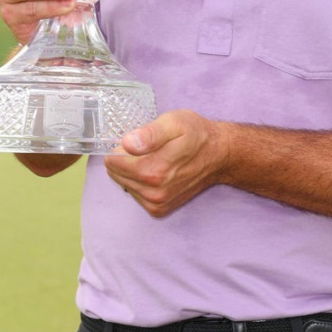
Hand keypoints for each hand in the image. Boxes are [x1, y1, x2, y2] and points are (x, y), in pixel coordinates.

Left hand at [105, 110, 230, 217]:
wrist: (218, 154)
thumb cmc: (196, 134)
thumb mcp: (174, 122)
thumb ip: (149, 133)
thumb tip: (126, 143)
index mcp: (155, 170)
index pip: (113, 162)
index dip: (120, 147)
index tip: (135, 139)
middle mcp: (154, 192)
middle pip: (116, 174)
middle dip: (125, 159)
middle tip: (146, 147)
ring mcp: (157, 203)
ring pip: (125, 184)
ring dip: (132, 171)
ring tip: (154, 157)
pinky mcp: (159, 209)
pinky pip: (135, 194)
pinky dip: (139, 182)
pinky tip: (155, 170)